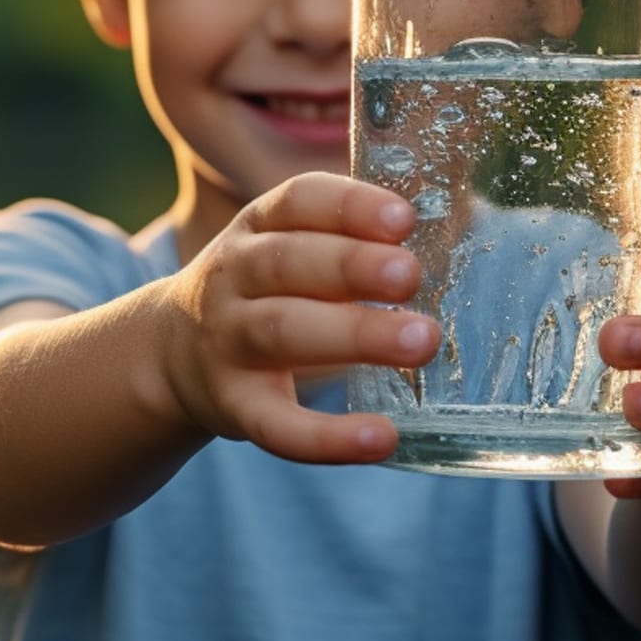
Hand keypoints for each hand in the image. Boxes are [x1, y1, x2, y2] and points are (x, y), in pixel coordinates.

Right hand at [160, 171, 439, 464]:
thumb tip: (469, 219)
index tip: (403, 218)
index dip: (348, 207)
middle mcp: (234, 279)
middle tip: (411, 275)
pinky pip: (277, 426)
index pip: (296, 203)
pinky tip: (381, 438)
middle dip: (351, 266)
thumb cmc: (263, 294)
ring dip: (352, 334)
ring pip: (281, 331)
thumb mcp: (286, 249)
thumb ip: (353, 239)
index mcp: (255, 230)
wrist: (171, 353)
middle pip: (286, 264)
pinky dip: (327, 438)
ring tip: (421, 341)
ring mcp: (228, 343)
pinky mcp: (235, 407)